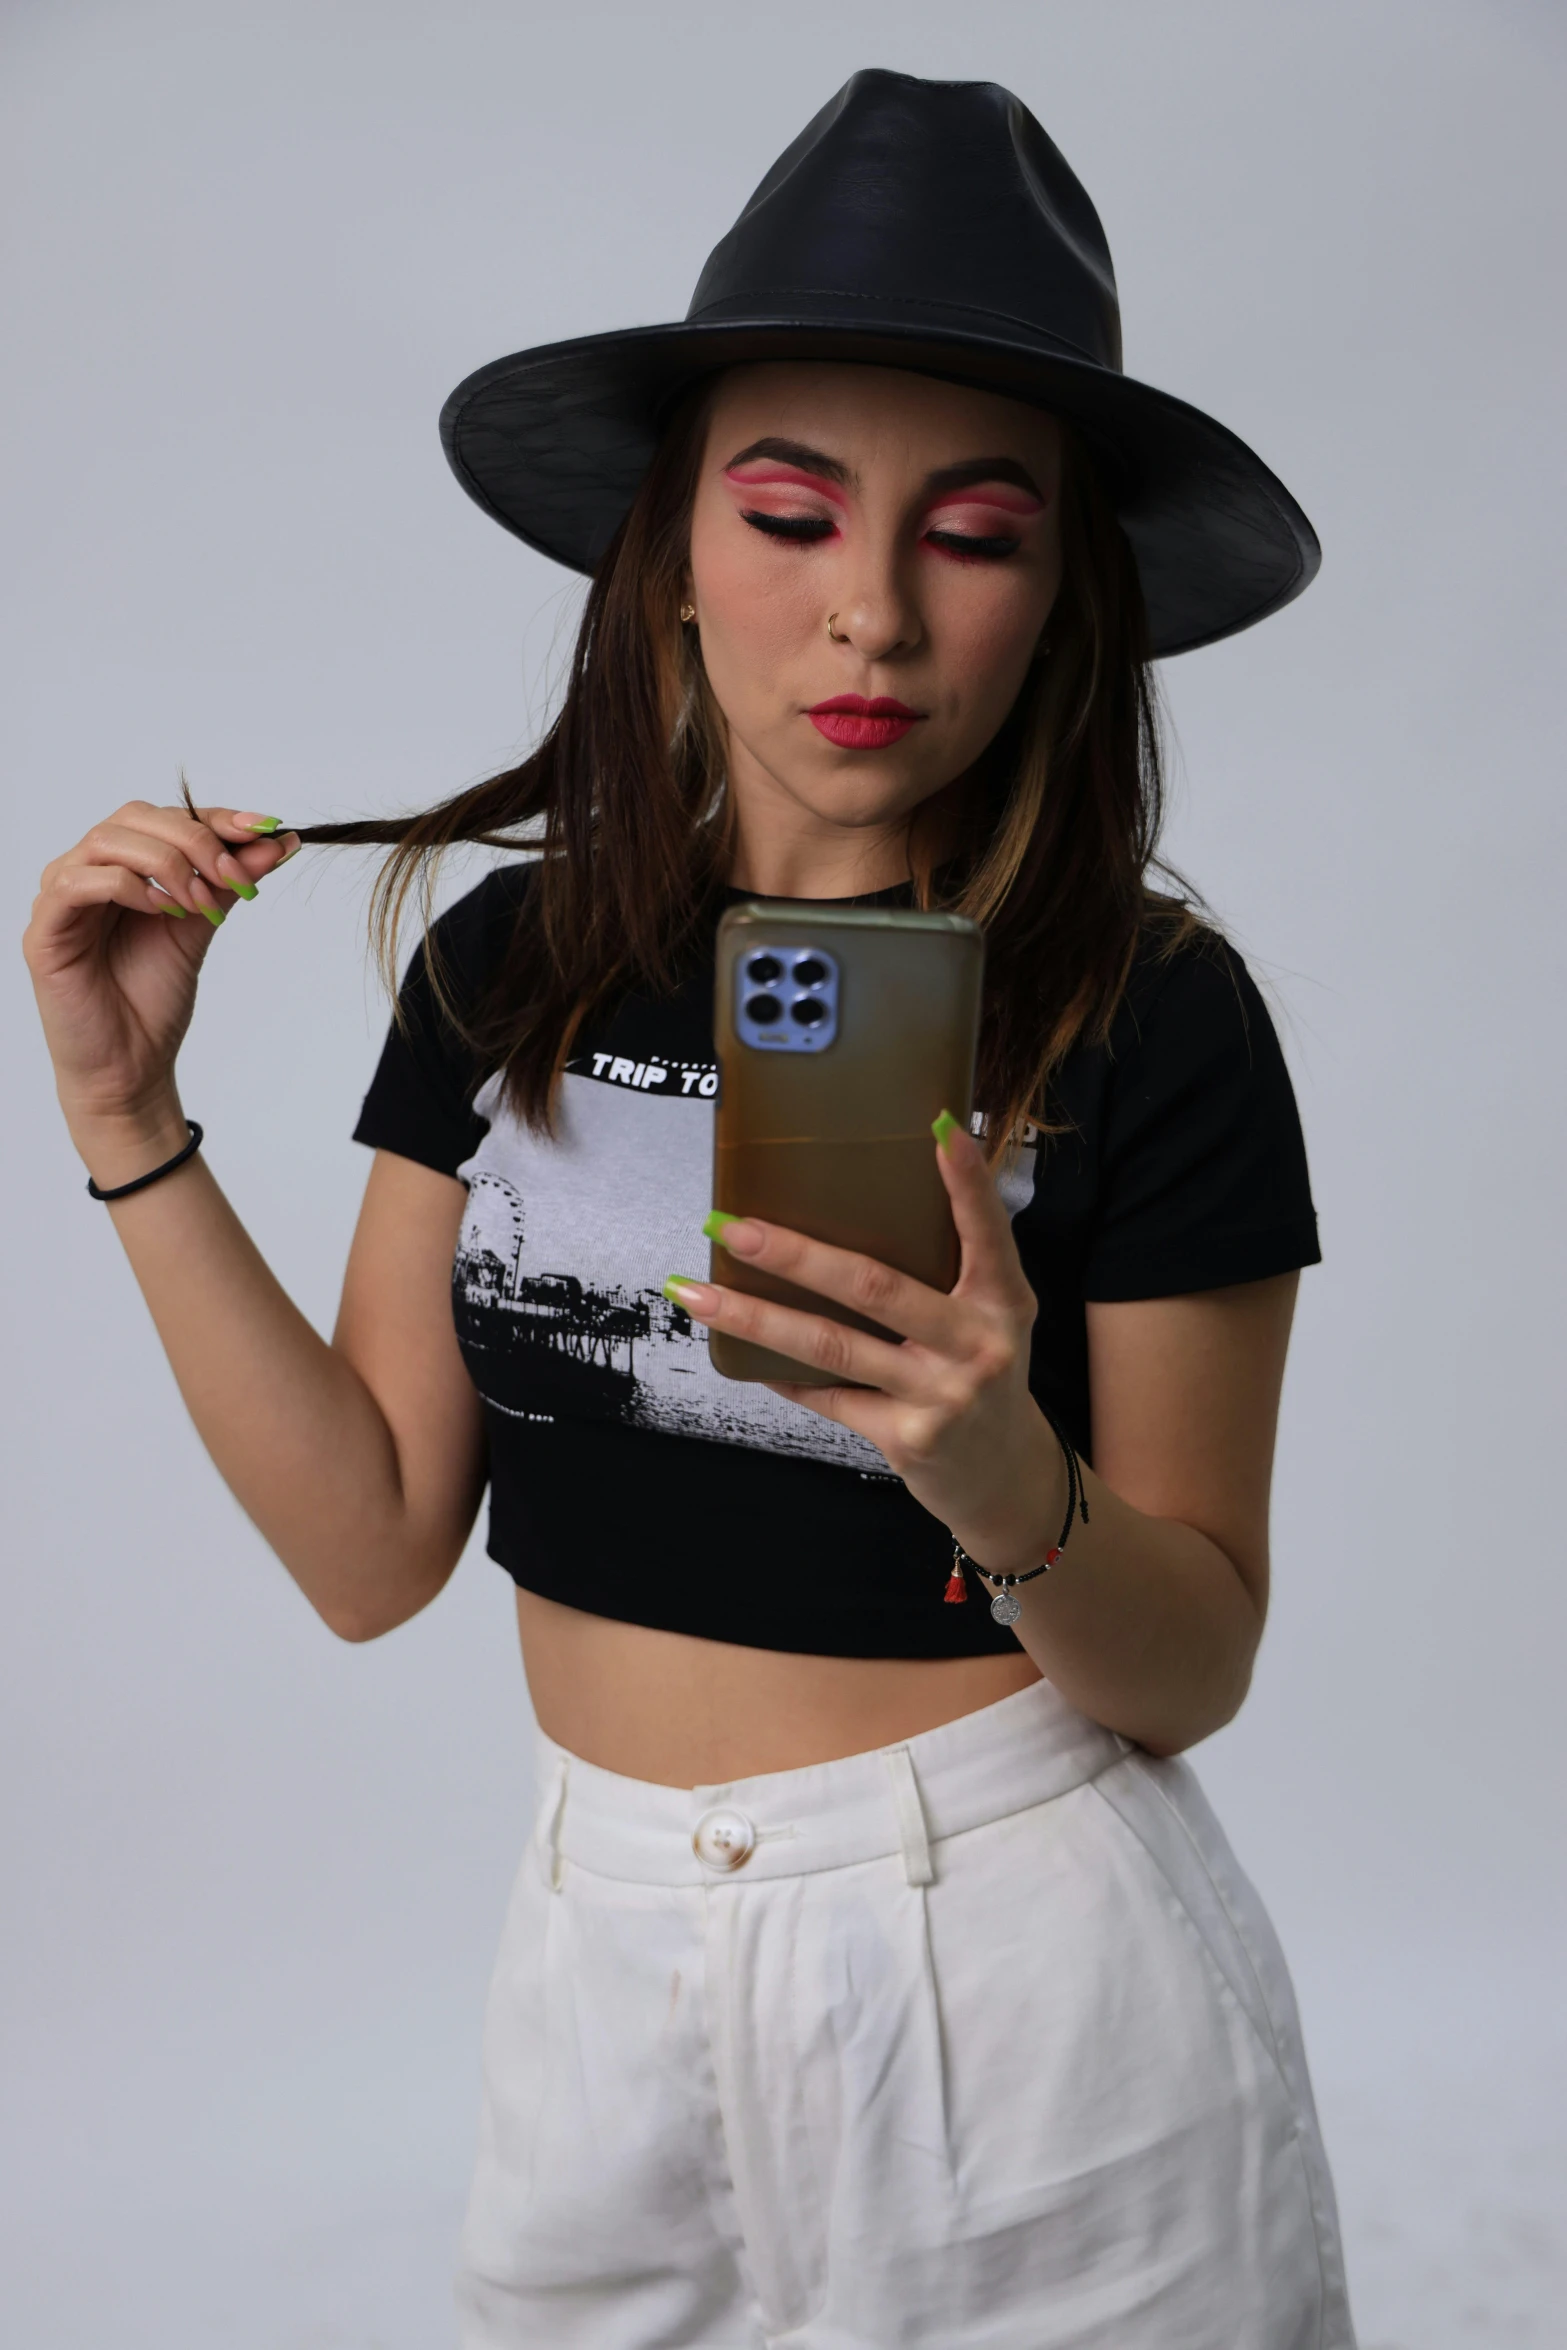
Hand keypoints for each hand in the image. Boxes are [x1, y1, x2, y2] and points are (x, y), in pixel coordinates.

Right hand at [23, 799, 298, 1174]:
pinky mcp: (44, 931)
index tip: (265, 828)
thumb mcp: (202, 928)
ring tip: (200, 904)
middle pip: (136, 818)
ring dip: (166, 864)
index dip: (216, 817)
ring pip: (107, 841)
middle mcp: (87, 871)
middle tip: (234, 877)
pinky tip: (162, 912)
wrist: (131, 1066)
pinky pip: (77, 884)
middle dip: (196, 840)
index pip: (165, 818)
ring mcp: (61, 898)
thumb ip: (230, 883)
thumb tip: (280, 841)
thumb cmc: (153, 999)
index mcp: (123, 866)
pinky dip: (127, 888)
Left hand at [667, 1114, 1067, 1572]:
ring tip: (696, 1292)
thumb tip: (876, 1194)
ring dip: (754, 1316)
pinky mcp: (906, 1437)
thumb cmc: (982, 1371)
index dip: (965, 1181)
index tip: (937, 1128)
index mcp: (1002, 1300)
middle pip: (874, 1287)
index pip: (985, 1231)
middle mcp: (977, 1344)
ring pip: (831, 1346)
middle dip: (794, 1254)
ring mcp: (941, 1395)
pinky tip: (741, 1353)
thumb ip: (955, 1265)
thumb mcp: (991, 1316)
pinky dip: (783, 1374)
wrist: (1004, 1475)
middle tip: (732, 1226)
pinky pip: (829, 1396)